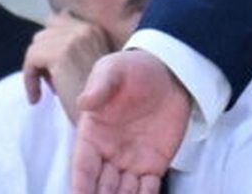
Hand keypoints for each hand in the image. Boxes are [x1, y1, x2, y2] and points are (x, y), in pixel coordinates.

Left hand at [22, 13, 112, 124]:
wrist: (105, 117)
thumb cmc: (96, 100)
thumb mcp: (88, 67)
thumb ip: (72, 49)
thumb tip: (42, 39)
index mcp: (94, 29)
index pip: (59, 21)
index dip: (51, 45)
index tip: (53, 70)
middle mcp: (87, 29)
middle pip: (45, 33)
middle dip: (44, 57)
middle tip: (52, 82)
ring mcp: (75, 39)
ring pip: (36, 46)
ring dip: (37, 69)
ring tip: (48, 89)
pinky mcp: (62, 54)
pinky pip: (31, 59)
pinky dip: (29, 80)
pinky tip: (37, 98)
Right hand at [70, 50, 190, 193]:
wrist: (170, 72)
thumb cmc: (135, 69)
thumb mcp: (114, 70)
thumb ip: (100, 85)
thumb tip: (84, 102)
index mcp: (92, 136)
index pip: (82, 167)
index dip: (81, 185)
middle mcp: (108, 154)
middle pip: (100, 186)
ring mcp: (131, 161)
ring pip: (122, 192)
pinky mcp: (154, 164)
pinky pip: (147, 188)